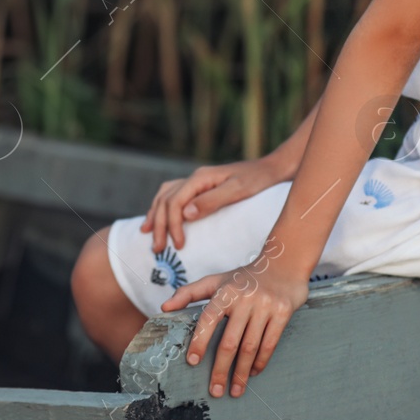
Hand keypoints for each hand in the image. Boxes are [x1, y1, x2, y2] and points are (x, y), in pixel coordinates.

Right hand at [140, 157, 284, 253]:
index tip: (178, 246)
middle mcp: (195, 177)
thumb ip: (212, 201)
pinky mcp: (201, 186)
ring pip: (165, 196)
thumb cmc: (258, 182)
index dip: (173, 225)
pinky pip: (173, 195)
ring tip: (147, 234)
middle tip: (158, 249)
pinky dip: (162, 207)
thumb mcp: (238, 191)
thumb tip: (186, 214)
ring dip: (155, 215)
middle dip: (159, 226)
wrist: (272, 170)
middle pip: (166, 200)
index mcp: (201, 178)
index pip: (175, 202)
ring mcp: (197, 181)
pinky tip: (158, 217)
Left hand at [159, 242, 310, 398]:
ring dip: (241, 373)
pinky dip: (260, 362)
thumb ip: (189, 293)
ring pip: (250, 347)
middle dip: (220, 369)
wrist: (284, 263)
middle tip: (214, 391)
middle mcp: (245, 298)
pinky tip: (252, 373)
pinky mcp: (283, 312)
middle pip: (230, 341)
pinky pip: (269, 344)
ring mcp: (265, 306)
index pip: (209, 318)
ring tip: (235, 391)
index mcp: (226, 291)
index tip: (192, 362)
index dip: (199, 341)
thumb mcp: (216, 280)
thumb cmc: (244, 277)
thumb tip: (164, 308)